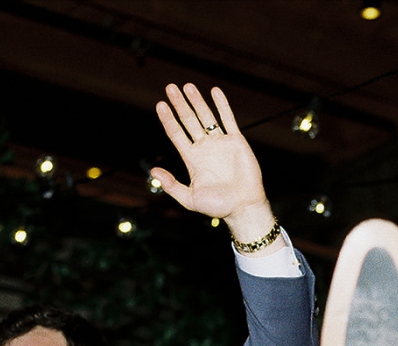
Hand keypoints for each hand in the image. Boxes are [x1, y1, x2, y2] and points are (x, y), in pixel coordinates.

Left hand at [151, 84, 277, 246]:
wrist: (244, 206)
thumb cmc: (218, 206)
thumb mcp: (189, 198)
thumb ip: (171, 185)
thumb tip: (153, 171)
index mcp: (192, 159)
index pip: (176, 134)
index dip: (168, 119)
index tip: (160, 105)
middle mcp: (205, 148)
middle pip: (188, 120)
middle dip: (179, 104)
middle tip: (170, 88)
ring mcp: (220, 143)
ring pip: (206, 117)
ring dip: (197, 101)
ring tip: (187, 86)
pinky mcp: (236, 141)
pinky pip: (228, 119)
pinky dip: (222, 105)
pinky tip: (214, 91)